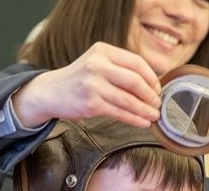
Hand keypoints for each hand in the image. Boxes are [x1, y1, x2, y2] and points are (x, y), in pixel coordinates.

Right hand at [12, 42, 161, 127]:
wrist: (50, 92)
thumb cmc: (80, 79)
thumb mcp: (98, 64)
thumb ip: (121, 69)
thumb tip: (153, 86)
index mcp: (103, 51)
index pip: (137, 62)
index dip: (152, 78)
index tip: (158, 89)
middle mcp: (97, 65)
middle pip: (135, 81)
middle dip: (151, 95)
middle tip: (158, 104)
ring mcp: (93, 85)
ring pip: (129, 100)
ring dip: (145, 110)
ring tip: (154, 116)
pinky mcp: (90, 104)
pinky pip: (120, 113)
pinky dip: (134, 119)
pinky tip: (143, 122)